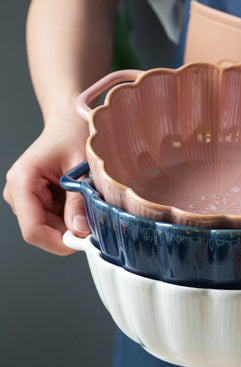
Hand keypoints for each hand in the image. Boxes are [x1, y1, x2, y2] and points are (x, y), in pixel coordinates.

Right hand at [3, 116, 89, 254]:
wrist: (68, 124)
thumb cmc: (72, 136)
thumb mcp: (80, 167)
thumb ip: (78, 200)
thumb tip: (80, 231)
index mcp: (22, 182)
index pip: (33, 229)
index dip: (59, 241)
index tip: (84, 241)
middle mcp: (19, 193)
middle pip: (42, 232)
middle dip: (70, 233)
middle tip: (96, 222)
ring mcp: (27, 199)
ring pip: (50, 229)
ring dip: (72, 224)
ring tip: (88, 201)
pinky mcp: (37, 201)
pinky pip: (55, 220)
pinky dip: (72, 217)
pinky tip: (80, 199)